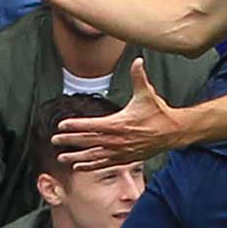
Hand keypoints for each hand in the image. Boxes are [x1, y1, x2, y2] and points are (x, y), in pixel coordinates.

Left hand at [53, 57, 181, 170]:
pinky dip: (90, 166)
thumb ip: (139, 77)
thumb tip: (138, 60)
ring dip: (76, 156)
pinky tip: (79, 167)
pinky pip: (104, 164)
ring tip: (61, 157)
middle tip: (54, 140)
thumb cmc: (158, 112)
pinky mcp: (125, 158)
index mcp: (118, 123)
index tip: (61, 125)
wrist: (173, 132)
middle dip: (70, 141)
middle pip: (88, 141)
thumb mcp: (147, 93)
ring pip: (93, 156)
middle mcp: (117, 140)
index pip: (92, 125)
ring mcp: (120, 151)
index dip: (75, 125)